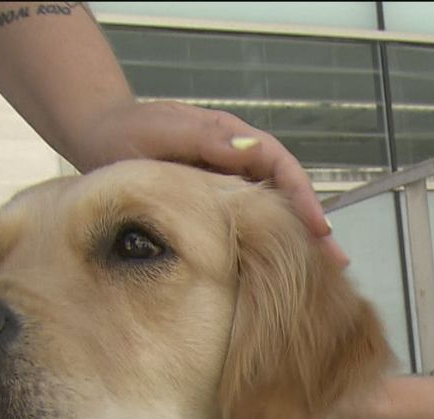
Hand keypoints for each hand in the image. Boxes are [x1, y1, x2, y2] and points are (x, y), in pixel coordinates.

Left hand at [72, 99, 348, 266]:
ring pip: (273, 212)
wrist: (96, 136)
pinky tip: (280, 271)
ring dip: (297, 240)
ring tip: (321, 274)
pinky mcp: (216, 206)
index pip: (283, 168)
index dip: (304, 198)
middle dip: (314, 228)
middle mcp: (241, 162)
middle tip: (337, 263)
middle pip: (288, 194)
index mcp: (235, 140)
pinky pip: (250, 225)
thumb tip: (252, 149)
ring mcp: (231, 185)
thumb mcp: (167, 130)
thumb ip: (208, 140)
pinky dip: (269, 245)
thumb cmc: (130, 130)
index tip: (318, 228)